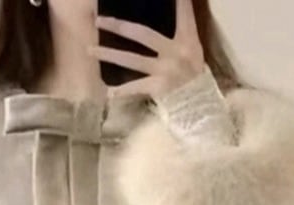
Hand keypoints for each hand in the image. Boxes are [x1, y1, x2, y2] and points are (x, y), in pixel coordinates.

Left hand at [90, 0, 205, 99]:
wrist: (202, 106)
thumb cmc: (196, 77)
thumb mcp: (195, 51)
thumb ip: (182, 31)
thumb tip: (175, 8)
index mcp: (186, 40)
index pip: (183, 14)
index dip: (180, 1)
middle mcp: (174, 52)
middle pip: (142, 34)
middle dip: (119, 27)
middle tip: (99, 21)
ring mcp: (164, 71)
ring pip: (132, 60)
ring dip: (109, 55)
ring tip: (90, 50)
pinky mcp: (158, 88)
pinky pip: (135, 88)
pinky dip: (122, 92)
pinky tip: (108, 93)